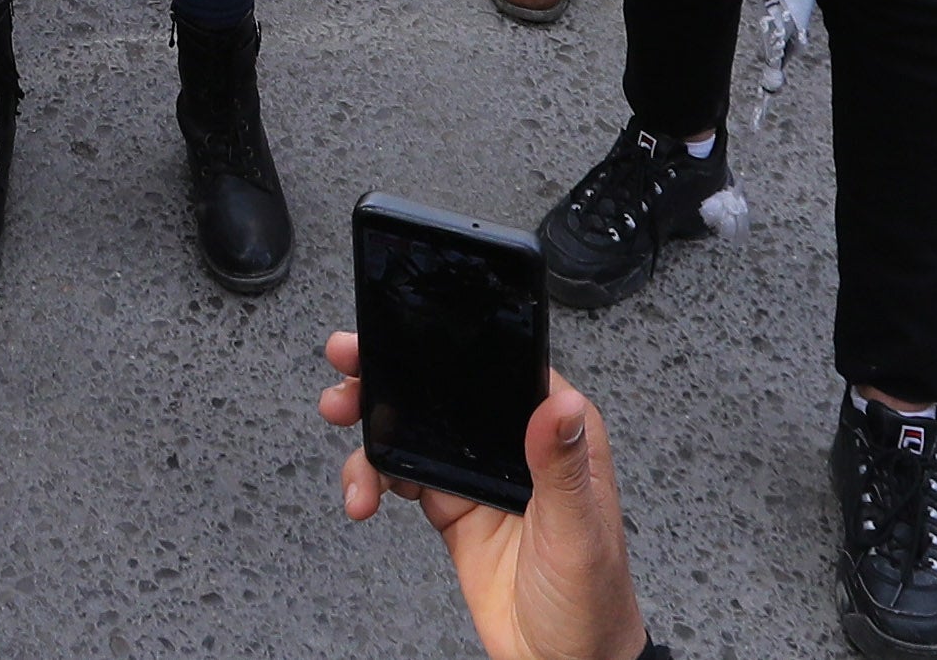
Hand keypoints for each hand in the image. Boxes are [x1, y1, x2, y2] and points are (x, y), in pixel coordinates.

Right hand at [317, 331, 647, 659]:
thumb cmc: (591, 602)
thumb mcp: (577, 534)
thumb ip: (562, 468)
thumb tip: (558, 402)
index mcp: (559, 433)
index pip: (498, 369)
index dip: (444, 345)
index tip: (396, 335)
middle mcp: (516, 446)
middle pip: (442, 392)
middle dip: (386, 382)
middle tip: (345, 383)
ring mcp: (480, 476)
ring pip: (412, 430)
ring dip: (370, 435)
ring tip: (352, 468)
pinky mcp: (453, 508)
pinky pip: (401, 476)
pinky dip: (373, 481)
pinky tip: (364, 499)